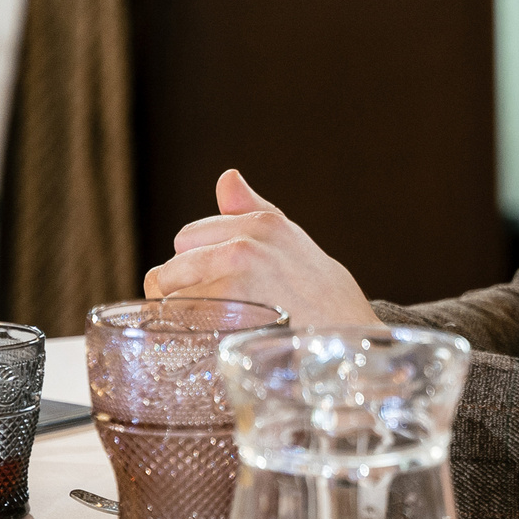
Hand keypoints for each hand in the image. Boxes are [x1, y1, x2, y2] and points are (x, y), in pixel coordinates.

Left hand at [143, 169, 373, 325]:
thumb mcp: (292, 244)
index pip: (189, 237)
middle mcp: (246, 242)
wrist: (350, 339)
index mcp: (262, 222)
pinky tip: (215, 342)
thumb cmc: (323, 298)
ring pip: (168, 296)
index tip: (227, 286)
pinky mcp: (225, 307)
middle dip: (184, 289)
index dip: (200, 265)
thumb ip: (252, 210)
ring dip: (183, 317)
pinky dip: (186, 335)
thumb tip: (227, 176)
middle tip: (222, 312)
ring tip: (219, 329)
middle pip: (171, 266)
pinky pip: (176, 320)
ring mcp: (234, 274)